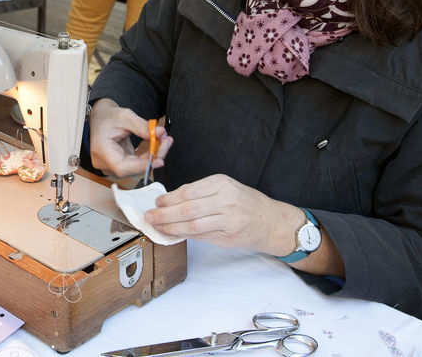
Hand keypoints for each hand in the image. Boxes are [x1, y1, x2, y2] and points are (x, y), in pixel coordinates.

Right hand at [88, 98, 172, 176]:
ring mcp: (112, 165)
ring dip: (152, 156)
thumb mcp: (125, 117)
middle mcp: (105, 162)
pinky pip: (136, 163)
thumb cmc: (107, 117)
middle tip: (166, 142)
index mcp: (102, 151)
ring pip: (137, 167)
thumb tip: (160, 133)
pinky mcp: (120, 163)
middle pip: (132, 169)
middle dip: (153, 157)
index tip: (159, 160)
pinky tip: (157, 143)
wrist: (100, 117)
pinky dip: (148, 155)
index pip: (122, 167)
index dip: (142, 166)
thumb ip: (142, 127)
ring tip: (164, 140)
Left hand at [147, 173, 304, 253]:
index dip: (169, 199)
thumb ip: (201, 192)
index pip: (188, 191)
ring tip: (158, 227)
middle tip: (150, 216)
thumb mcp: (225, 187)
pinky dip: (185, 236)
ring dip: (171, 227)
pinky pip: (201, 236)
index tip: (156, 202)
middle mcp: (225, 201)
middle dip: (164, 214)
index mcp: (221, 184)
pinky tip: (174, 234)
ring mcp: (227, 220)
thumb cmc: (245, 202)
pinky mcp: (228, 237)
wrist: (271, 221)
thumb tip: (171, 201)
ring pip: (192, 225)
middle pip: (187, 209)